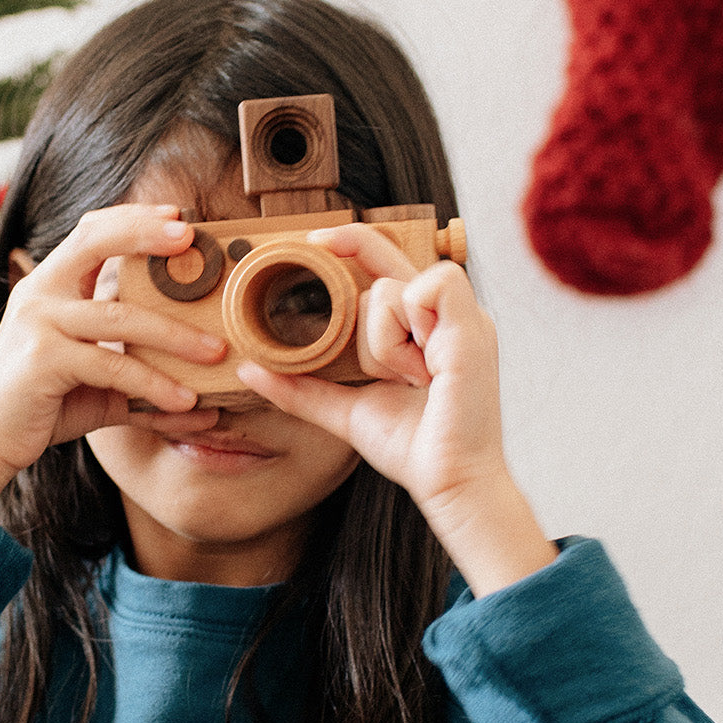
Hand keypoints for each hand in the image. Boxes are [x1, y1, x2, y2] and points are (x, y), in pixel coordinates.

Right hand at [0, 205, 223, 513]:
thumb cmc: (45, 402)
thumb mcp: (95, 376)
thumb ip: (138, 365)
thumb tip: (202, 383)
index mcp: (50, 284)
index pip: (90, 231)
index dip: (133, 218)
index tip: (178, 218)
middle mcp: (39, 293)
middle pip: (97, 243)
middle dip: (147, 236)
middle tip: (194, 242)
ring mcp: (38, 323)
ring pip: (121, 316)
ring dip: (176, 335)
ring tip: (216, 352)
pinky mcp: (43, 361)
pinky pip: (113, 367)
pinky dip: (154, 385)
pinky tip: (186, 401)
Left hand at [238, 225, 556, 593]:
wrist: (448, 481)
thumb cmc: (412, 447)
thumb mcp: (345, 411)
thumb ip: (302, 389)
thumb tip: (248, 368)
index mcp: (424, 324)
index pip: (386, 260)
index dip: (351, 241)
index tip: (313, 241)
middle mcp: (446, 312)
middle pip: (383, 266)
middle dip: (363, 316)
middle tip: (386, 367)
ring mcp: (463, 316)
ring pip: (392, 286)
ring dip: (383, 341)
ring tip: (408, 378)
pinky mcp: (473, 325)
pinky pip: (422, 291)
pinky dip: (408, 334)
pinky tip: (423, 369)